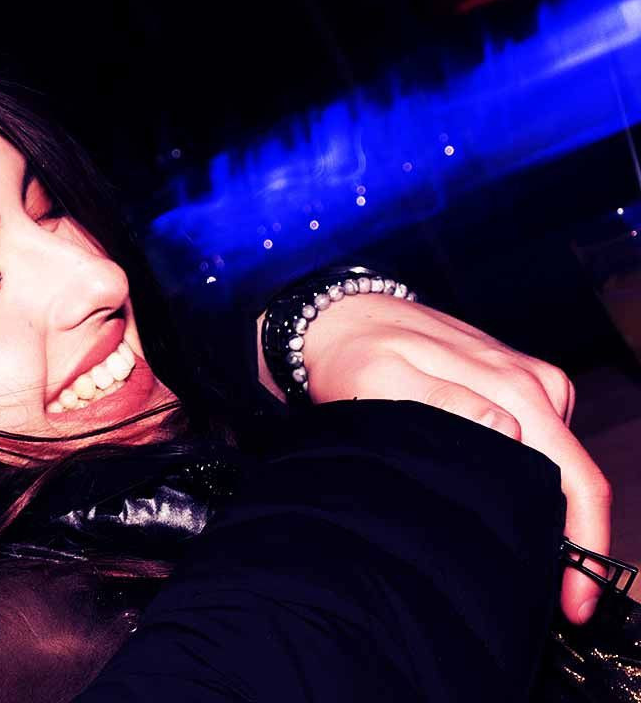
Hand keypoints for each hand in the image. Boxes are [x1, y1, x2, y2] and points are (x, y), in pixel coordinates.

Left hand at [257, 293, 611, 624]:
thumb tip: (508, 430)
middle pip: (579, 478)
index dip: (579, 547)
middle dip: (578, 544)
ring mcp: (532, 382)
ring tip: (516, 553)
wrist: (345, 320)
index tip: (570, 602)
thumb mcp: (383, 381)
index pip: (573, 480)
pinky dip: (529, 477)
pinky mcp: (521, 384)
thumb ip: (444, 404)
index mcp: (515, 388)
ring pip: (561, 462)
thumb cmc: (359, 356)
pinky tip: (499, 499)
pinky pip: (543, 442)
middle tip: (561, 603)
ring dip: (549, 508)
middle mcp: (536, 384)